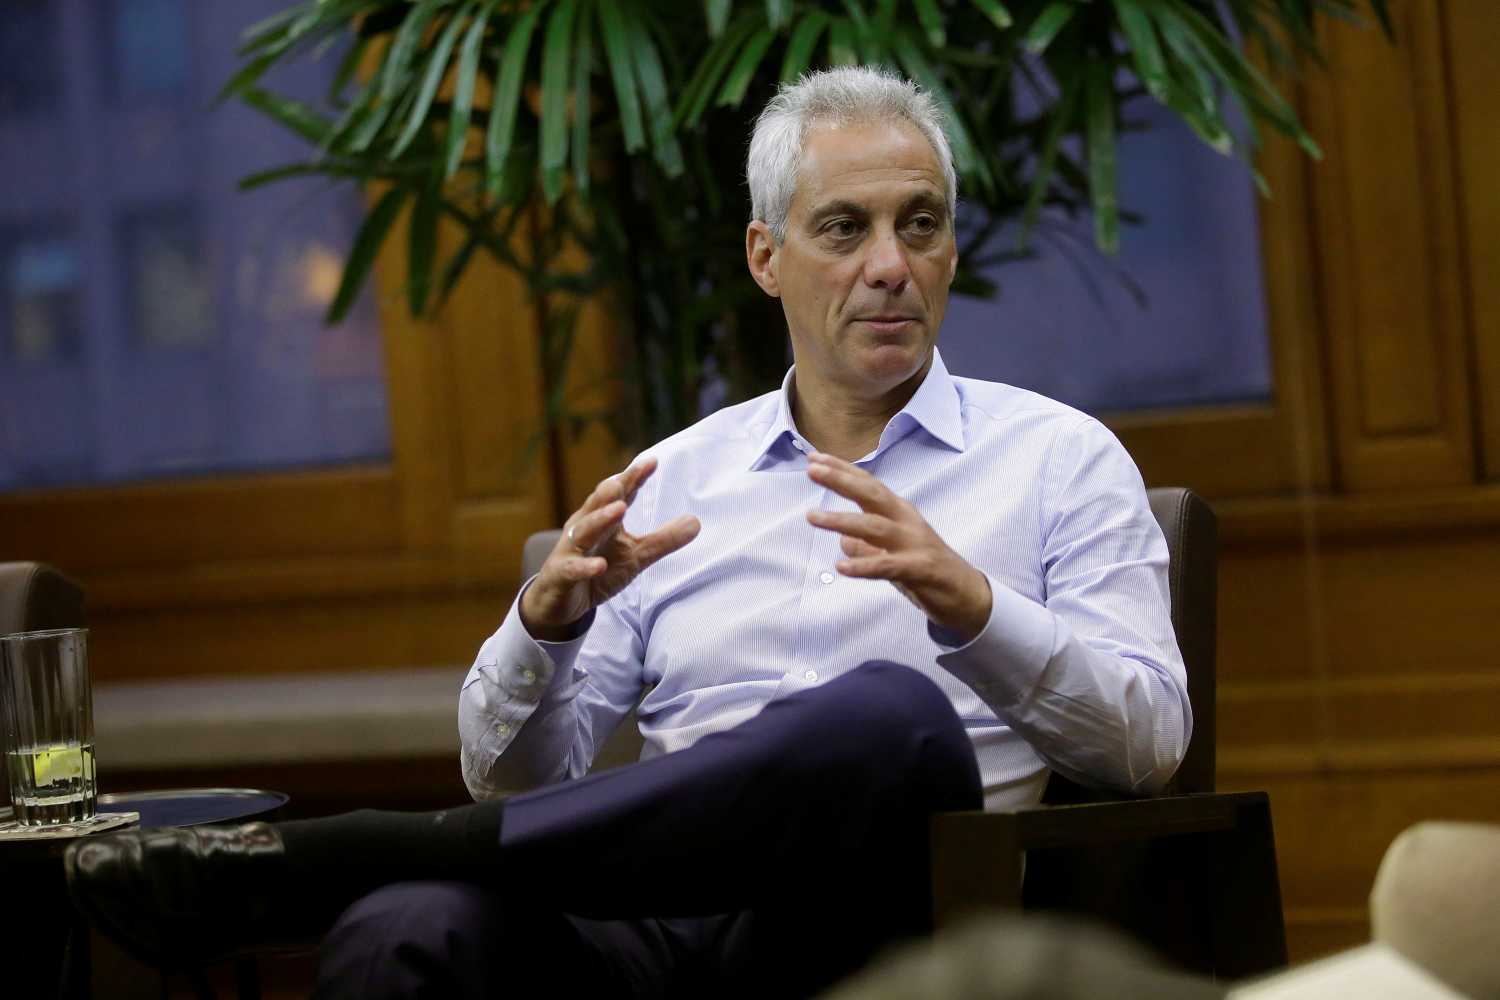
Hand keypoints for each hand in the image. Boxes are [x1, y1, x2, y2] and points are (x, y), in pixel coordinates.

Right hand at [520, 457, 699, 640]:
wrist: (559, 600)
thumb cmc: (598, 569)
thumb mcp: (636, 556)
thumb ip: (663, 540)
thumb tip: (696, 522)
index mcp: (603, 520)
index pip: (619, 494)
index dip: (634, 478)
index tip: (652, 462)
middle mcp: (584, 528)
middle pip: (598, 505)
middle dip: (612, 491)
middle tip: (626, 478)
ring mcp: (570, 550)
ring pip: (584, 531)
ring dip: (601, 519)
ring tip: (619, 510)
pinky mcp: (561, 574)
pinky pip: (572, 569)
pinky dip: (585, 566)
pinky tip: (599, 565)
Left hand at [805, 452, 991, 641]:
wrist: (966, 594)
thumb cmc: (924, 567)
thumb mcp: (891, 550)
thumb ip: (866, 543)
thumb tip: (842, 540)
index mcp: (899, 512)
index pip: (868, 484)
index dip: (842, 470)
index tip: (814, 458)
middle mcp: (906, 521)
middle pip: (871, 494)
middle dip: (841, 480)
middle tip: (812, 470)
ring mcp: (914, 544)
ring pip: (875, 527)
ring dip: (842, 521)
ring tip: (812, 517)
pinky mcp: (920, 569)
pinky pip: (887, 566)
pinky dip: (864, 565)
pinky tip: (841, 567)